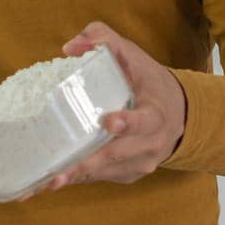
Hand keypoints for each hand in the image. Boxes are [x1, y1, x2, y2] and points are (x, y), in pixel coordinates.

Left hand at [33, 21, 185, 193]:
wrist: (179, 113)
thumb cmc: (147, 81)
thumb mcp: (132, 55)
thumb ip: (103, 40)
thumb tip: (69, 48)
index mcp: (156, 114)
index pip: (145, 120)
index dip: (128, 124)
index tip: (109, 123)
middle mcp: (151, 144)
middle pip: (117, 156)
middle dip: (87, 165)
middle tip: (59, 173)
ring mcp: (140, 163)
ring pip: (105, 172)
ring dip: (75, 178)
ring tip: (45, 184)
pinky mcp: (128, 175)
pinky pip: (101, 178)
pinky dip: (77, 180)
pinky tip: (49, 184)